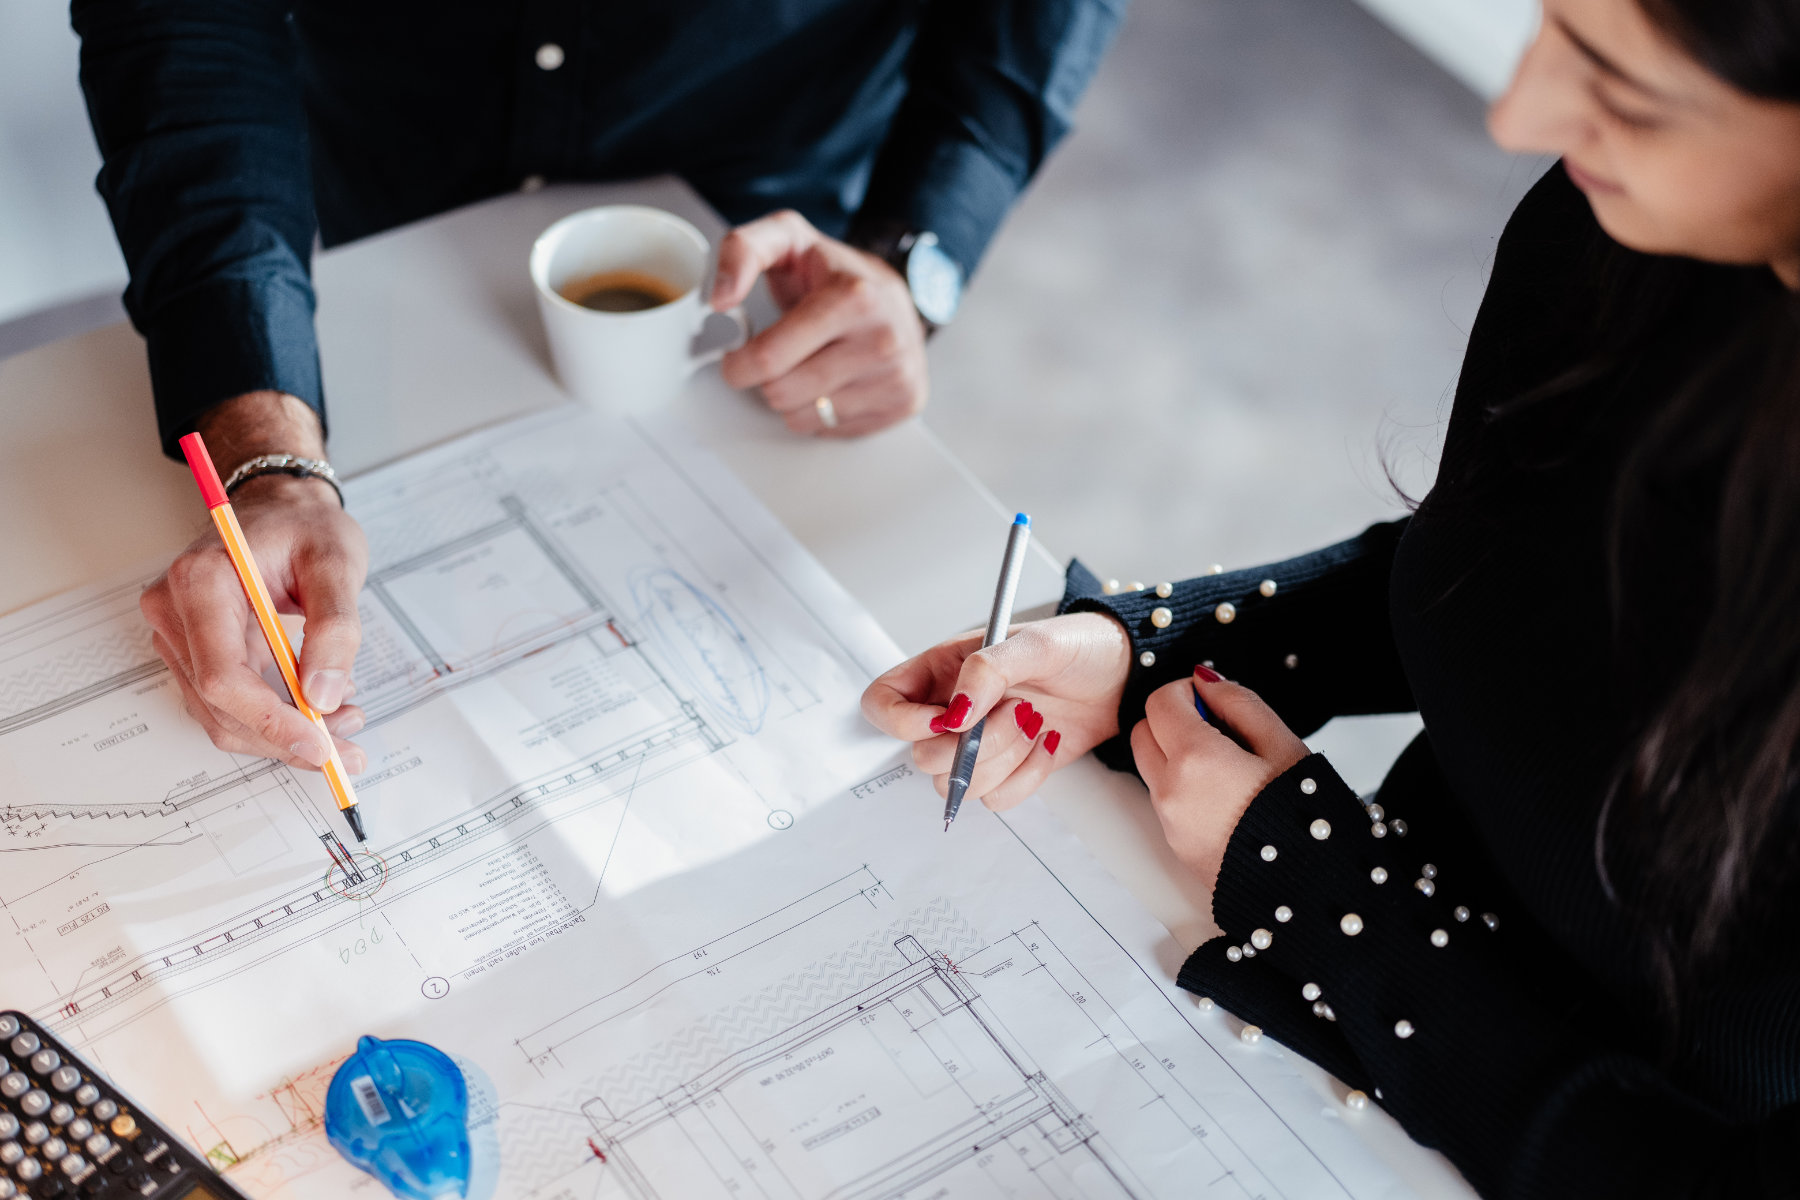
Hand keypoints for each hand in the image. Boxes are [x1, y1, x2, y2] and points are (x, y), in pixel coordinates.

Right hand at [143, 392, 368, 772]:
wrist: (283, 507)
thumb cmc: (305, 526)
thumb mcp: (337, 563)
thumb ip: (335, 629)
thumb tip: (324, 696)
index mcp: (200, 581)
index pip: (222, 674)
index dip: (270, 720)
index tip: (319, 744)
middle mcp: (175, 610)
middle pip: (219, 705)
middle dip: (285, 736)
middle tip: (347, 745)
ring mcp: (178, 633)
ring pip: (221, 715)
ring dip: (282, 733)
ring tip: (344, 721)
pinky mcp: (194, 649)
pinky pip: (227, 702)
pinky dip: (272, 718)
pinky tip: (318, 708)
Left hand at [712, 209, 927, 436]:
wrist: (895, 296)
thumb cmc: (836, 272)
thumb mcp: (786, 238)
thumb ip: (742, 251)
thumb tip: (719, 298)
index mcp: (852, 298)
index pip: (769, 358)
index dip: (739, 363)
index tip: (738, 357)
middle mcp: (882, 340)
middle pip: (782, 393)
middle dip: (766, 379)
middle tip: (778, 358)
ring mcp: (897, 376)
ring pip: (802, 418)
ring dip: (791, 398)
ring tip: (808, 366)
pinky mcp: (905, 403)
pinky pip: (830, 430)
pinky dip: (820, 412)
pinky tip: (832, 382)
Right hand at [861, 612, 1131, 809]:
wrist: (1124, 676)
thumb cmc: (1078, 647)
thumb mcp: (1035, 642)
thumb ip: (988, 670)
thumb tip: (955, 712)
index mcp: (940, 671)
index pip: (882, 705)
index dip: (902, 722)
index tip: (948, 720)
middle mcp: (950, 711)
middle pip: (921, 757)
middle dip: (973, 745)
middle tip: (1018, 711)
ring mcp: (977, 745)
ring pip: (957, 784)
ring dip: (1003, 759)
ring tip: (1036, 721)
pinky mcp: (1007, 770)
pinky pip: (996, 798)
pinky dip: (1026, 777)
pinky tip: (1046, 744)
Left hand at [1132, 667, 1308, 891]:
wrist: (1312, 890)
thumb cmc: (1307, 819)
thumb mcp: (1283, 745)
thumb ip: (1239, 702)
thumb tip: (1206, 681)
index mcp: (1196, 760)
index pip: (1159, 702)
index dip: (1184, 691)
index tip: (1210, 697)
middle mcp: (1171, 792)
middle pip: (1142, 733)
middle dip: (1170, 720)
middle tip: (1216, 727)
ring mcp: (1170, 823)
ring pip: (1150, 768)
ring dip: (1175, 754)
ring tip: (1229, 765)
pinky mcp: (1176, 846)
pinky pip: (1165, 802)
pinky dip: (1182, 787)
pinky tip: (1228, 796)